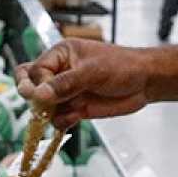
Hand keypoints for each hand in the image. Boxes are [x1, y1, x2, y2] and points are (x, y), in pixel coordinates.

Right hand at [16, 38, 177, 127]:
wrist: (145, 82)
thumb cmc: (122, 66)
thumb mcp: (92, 72)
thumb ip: (65, 83)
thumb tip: (39, 95)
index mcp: (60, 55)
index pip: (35, 71)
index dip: (36, 84)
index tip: (39, 96)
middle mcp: (59, 72)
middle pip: (31, 86)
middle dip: (35, 98)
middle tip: (42, 107)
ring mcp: (66, 92)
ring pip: (43, 106)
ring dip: (50, 113)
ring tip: (70, 111)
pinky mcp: (75, 108)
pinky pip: (57, 119)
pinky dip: (62, 122)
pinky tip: (76, 117)